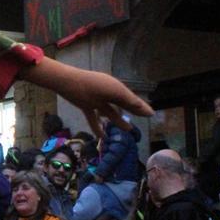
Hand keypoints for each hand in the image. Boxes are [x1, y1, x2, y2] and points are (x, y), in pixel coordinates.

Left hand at [20, 58, 152, 121]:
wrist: (68, 82)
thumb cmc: (93, 86)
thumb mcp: (115, 94)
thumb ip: (131, 103)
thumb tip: (150, 113)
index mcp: (116, 88)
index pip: (132, 100)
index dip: (141, 107)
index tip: (151, 115)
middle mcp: (108, 93)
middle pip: (122, 105)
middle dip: (131, 112)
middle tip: (142, 120)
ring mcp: (97, 99)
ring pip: (110, 112)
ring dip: (118, 121)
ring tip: (128, 130)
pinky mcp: (86, 105)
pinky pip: (94, 119)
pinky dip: (98, 128)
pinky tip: (103, 137)